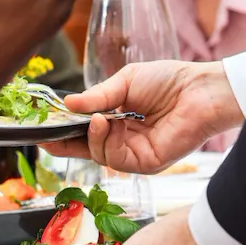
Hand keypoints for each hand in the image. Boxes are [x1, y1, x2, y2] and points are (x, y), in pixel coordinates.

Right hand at [44, 60, 243, 173]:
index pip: (88, 130)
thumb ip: (97, 96)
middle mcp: (126, 139)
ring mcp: (136, 153)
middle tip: (47, 136)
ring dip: (90, 137)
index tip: (46, 127)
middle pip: (89, 148)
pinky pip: (116, 159)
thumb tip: (68, 103)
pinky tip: (105, 123)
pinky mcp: (146, 163)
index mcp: (121, 119)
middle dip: (66, 143)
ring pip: (99, 154)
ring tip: (95, 117)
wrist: (199, 90)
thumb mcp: (125, 82)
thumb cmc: (169, 81)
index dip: (67, 129)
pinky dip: (104, 142)